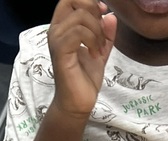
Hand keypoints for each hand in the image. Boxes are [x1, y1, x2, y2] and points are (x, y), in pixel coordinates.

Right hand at [48, 0, 116, 119]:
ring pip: (80, 17)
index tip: (103, 14)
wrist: (78, 103)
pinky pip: (79, 32)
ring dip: (97, 32)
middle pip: (73, 0)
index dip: (89, 1)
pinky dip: (93, 41)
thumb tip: (111, 16)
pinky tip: (95, 55)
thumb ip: (105, 34)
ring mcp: (56, 39)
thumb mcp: (100, 51)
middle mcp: (56, 29)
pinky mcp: (60, 50)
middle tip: (101, 32)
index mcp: (63, 27)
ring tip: (99, 50)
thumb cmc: (85, 79)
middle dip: (93, 11)